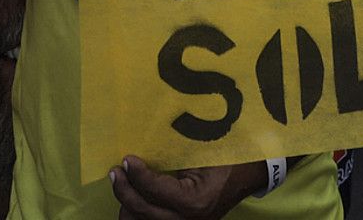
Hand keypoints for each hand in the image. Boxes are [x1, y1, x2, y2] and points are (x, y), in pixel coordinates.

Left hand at [110, 157, 263, 219]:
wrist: (246, 177)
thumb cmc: (228, 159)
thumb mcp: (203, 154)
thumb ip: (172, 155)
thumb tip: (142, 149)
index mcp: (194, 201)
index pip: (155, 190)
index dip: (137, 174)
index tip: (127, 158)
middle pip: (141, 211)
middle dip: (124, 189)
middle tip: (116, 171)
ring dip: (127, 203)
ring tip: (123, 183)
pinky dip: (137, 213)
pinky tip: (133, 197)